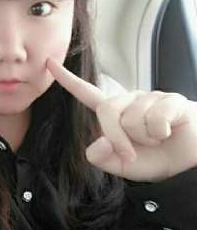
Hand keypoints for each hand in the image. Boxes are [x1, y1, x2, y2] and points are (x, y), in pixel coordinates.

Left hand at [46, 57, 196, 181]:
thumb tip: (93, 147)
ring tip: (158, 139)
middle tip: (132, 155)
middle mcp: (130, 100)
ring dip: (145, 138)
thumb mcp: (125, 166)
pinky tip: (170, 132)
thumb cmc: (157, 159)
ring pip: (133, 117)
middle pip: (107, 110)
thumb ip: (105, 159)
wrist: (191, 163)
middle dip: (118, 138)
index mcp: (115, 113)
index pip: (87, 94)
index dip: (67, 79)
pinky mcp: (171, 100)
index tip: (48, 62)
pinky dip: (161, 133)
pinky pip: (156, 117)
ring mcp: (150, 98)